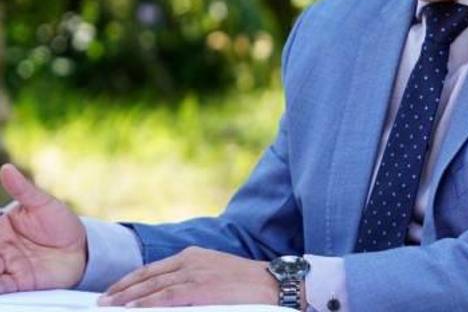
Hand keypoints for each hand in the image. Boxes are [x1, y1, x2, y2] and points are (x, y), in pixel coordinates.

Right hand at [0, 163, 85, 291]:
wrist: (81, 248)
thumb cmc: (61, 222)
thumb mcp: (42, 203)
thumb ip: (22, 189)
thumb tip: (6, 169)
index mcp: (1, 227)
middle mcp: (0, 249)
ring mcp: (6, 267)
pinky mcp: (17, 283)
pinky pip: (1, 288)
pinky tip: (0, 283)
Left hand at [98, 246, 278, 307]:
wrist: (270, 284)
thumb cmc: (244, 283)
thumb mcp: (214, 274)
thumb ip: (191, 281)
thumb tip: (167, 295)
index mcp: (193, 255)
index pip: (154, 268)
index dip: (131, 279)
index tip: (115, 290)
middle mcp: (190, 260)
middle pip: (148, 275)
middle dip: (123, 288)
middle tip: (102, 300)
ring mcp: (195, 273)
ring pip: (153, 286)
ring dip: (128, 297)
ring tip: (110, 306)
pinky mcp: (200, 288)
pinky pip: (167, 297)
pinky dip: (147, 302)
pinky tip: (132, 308)